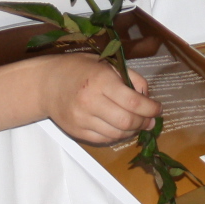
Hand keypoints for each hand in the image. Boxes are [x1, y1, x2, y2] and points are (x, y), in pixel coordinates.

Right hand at [38, 56, 159, 144]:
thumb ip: (130, 77)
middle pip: (127, 121)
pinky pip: (104, 140)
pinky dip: (117, 136)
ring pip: (117, 134)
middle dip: (144, 122)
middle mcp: (91, 101)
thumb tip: (148, 97)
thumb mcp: (106, 63)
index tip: (158, 109)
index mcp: (101, 80)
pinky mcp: (77, 132)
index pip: (133, 101)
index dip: (150, 108)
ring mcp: (82, 119)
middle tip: (150, 120)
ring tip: (137, 124)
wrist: (46, 83)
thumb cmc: (79, 69)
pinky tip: (120, 128)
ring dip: (132, 131)